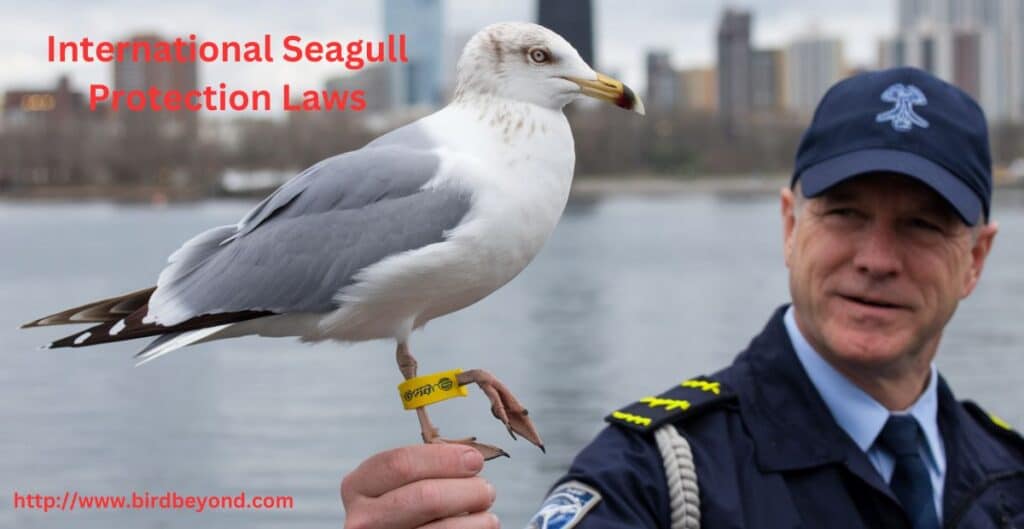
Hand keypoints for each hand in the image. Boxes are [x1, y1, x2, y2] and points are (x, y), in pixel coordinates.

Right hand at [341, 444, 498, 528]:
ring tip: (487, 515)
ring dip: (477, 519)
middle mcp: (362, 518)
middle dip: (466, 490)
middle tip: (486, 490)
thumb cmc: (401, 509)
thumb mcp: (396, 484)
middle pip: (425, 496)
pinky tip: (479, 527)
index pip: (401, 463)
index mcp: (358, 485)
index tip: (474, 459)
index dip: (444, 459)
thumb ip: (423, 468)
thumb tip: (469, 458)